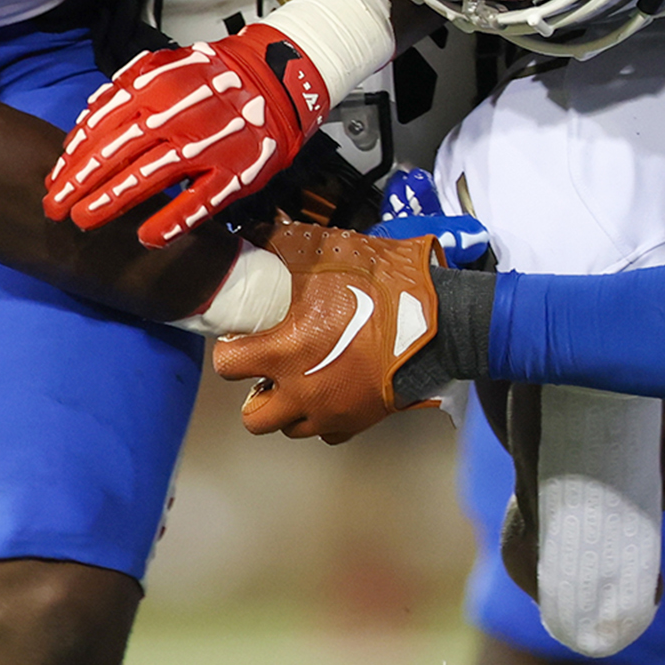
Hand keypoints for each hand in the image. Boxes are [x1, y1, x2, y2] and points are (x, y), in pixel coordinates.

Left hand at [45, 30, 328, 245]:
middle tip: (54, 209)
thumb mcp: (162, 70)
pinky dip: (175, 220)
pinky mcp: (236, 170)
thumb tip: (82, 128)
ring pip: (153, 174)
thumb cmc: (208, 81)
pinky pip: (202, 199)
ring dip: (114, 199)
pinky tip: (148, 238)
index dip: (74, 158)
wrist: (274, 80)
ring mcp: (208, 144)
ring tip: (85, 221)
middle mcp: (177, 114)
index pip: (103, 125)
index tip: (53, 183)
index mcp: (155, 88)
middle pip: (119, 150)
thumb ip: (121, 94)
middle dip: (82, 182)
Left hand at [213, 224, 441, 440]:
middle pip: (253, 417)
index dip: (230, 349)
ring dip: (288, 409)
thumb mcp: (328, 251)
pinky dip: (324, 417)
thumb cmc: (382, 290)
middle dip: (255, 394)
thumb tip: (257, 232)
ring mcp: (330, 413)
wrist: (438, 323)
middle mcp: (299, 392)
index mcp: (281, 353)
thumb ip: (282, 243)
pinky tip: (332, 391)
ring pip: (290, 429)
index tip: (242, 338)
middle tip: (268, 369)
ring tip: (299, 382)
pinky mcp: (359, 421)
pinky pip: (329, 432)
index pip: (226, 366)